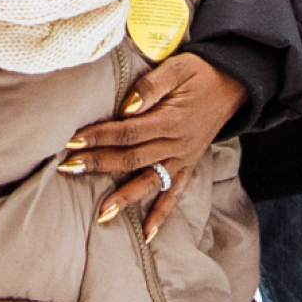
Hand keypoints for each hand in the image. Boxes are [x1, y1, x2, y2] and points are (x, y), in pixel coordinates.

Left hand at [62, 54, 243, 229]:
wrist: (233, 84)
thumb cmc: (199, 72)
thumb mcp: (177, 67)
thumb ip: (151, 86)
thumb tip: (126, 106)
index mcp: (171, 119)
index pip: (128, 131)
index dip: (100, 136)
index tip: (73, 141)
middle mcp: (177, 144)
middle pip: (132, 158)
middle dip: (98, 164)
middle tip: (68, 168)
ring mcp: (183, 159)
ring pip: (149, 182)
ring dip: (125, 198)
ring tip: (101, 214)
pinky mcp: (188, 166)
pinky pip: (175, 194)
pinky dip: (161, 215)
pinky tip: (147, 234)